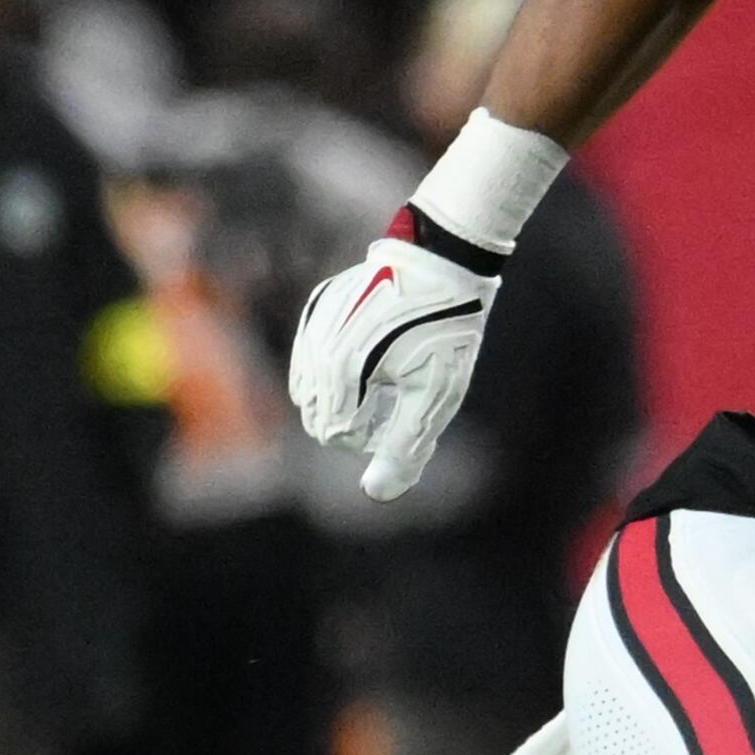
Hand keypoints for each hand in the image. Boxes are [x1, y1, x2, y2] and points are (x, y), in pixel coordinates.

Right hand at [288, 222, 499, 499]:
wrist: (444, 260)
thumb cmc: (445, 331)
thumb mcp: (434, 395)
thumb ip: (403, 447)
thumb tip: (377, 494)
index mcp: (341, 370)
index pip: (336, 434)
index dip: (373, 436)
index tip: (407, 410)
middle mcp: (316, 347)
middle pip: (317, 415)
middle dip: (356, 418)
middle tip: (400, 394)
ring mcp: (313, 324)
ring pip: (310, 388)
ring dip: (344, 394)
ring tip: (389, 374)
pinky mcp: (319, 307)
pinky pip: (312, 356)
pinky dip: (337, 369)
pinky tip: (375, 354)